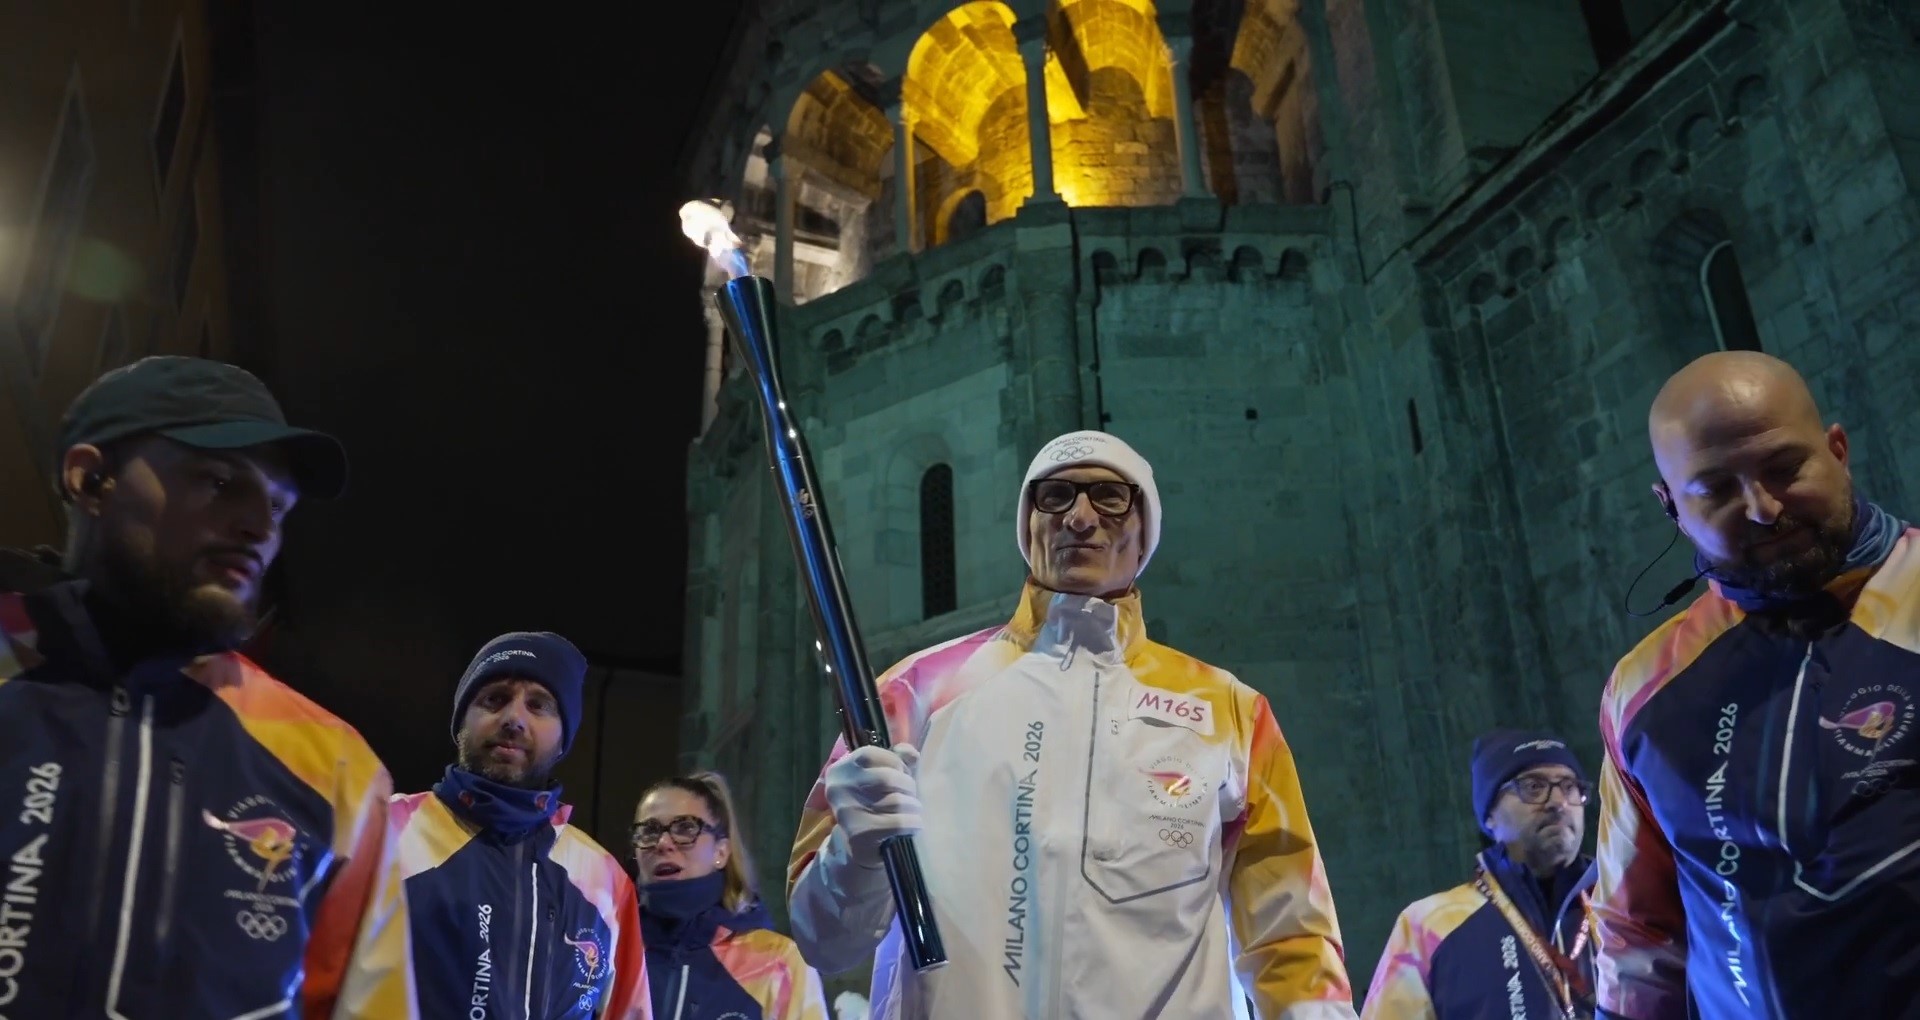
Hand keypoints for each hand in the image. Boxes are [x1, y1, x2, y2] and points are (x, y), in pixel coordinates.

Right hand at [824, 743, 921, 866]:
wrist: (858, 846)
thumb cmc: (874, 803)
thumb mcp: (883, 776)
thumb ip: (898, 758)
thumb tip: (911, 753)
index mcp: (841, 769)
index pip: (870, 755)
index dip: (894, 762)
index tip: (902, 773)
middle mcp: (838, 789)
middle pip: (886, 778)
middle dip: (908, 786)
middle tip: (911, 795)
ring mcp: (847, 813)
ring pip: (895, 801)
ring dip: (913, 806)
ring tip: (913, 810)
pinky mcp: (859, 835)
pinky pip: (898, 823)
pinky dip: (913, 823)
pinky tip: (914, 825)